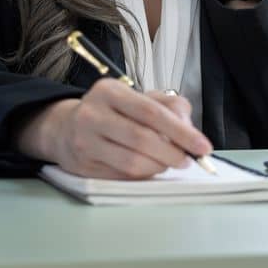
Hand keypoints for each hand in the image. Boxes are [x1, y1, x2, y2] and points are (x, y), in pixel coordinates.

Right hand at [15, 79, 213, 178]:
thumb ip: (169, 106)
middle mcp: (92, 113)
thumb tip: (189, 128)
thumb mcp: (137, 98)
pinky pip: (121, 176)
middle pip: (142, 138)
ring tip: (168, 163)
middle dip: (172, 153)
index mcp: (110, 91)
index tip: (202, 146)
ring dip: (158, 166)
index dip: (180, 131)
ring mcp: (84, 141)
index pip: (150, 111)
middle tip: (188, 160)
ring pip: (131, 162)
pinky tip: (148, 169)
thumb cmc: (112, 112)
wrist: (65, 128)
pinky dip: (142, 176)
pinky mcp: (82, 166)